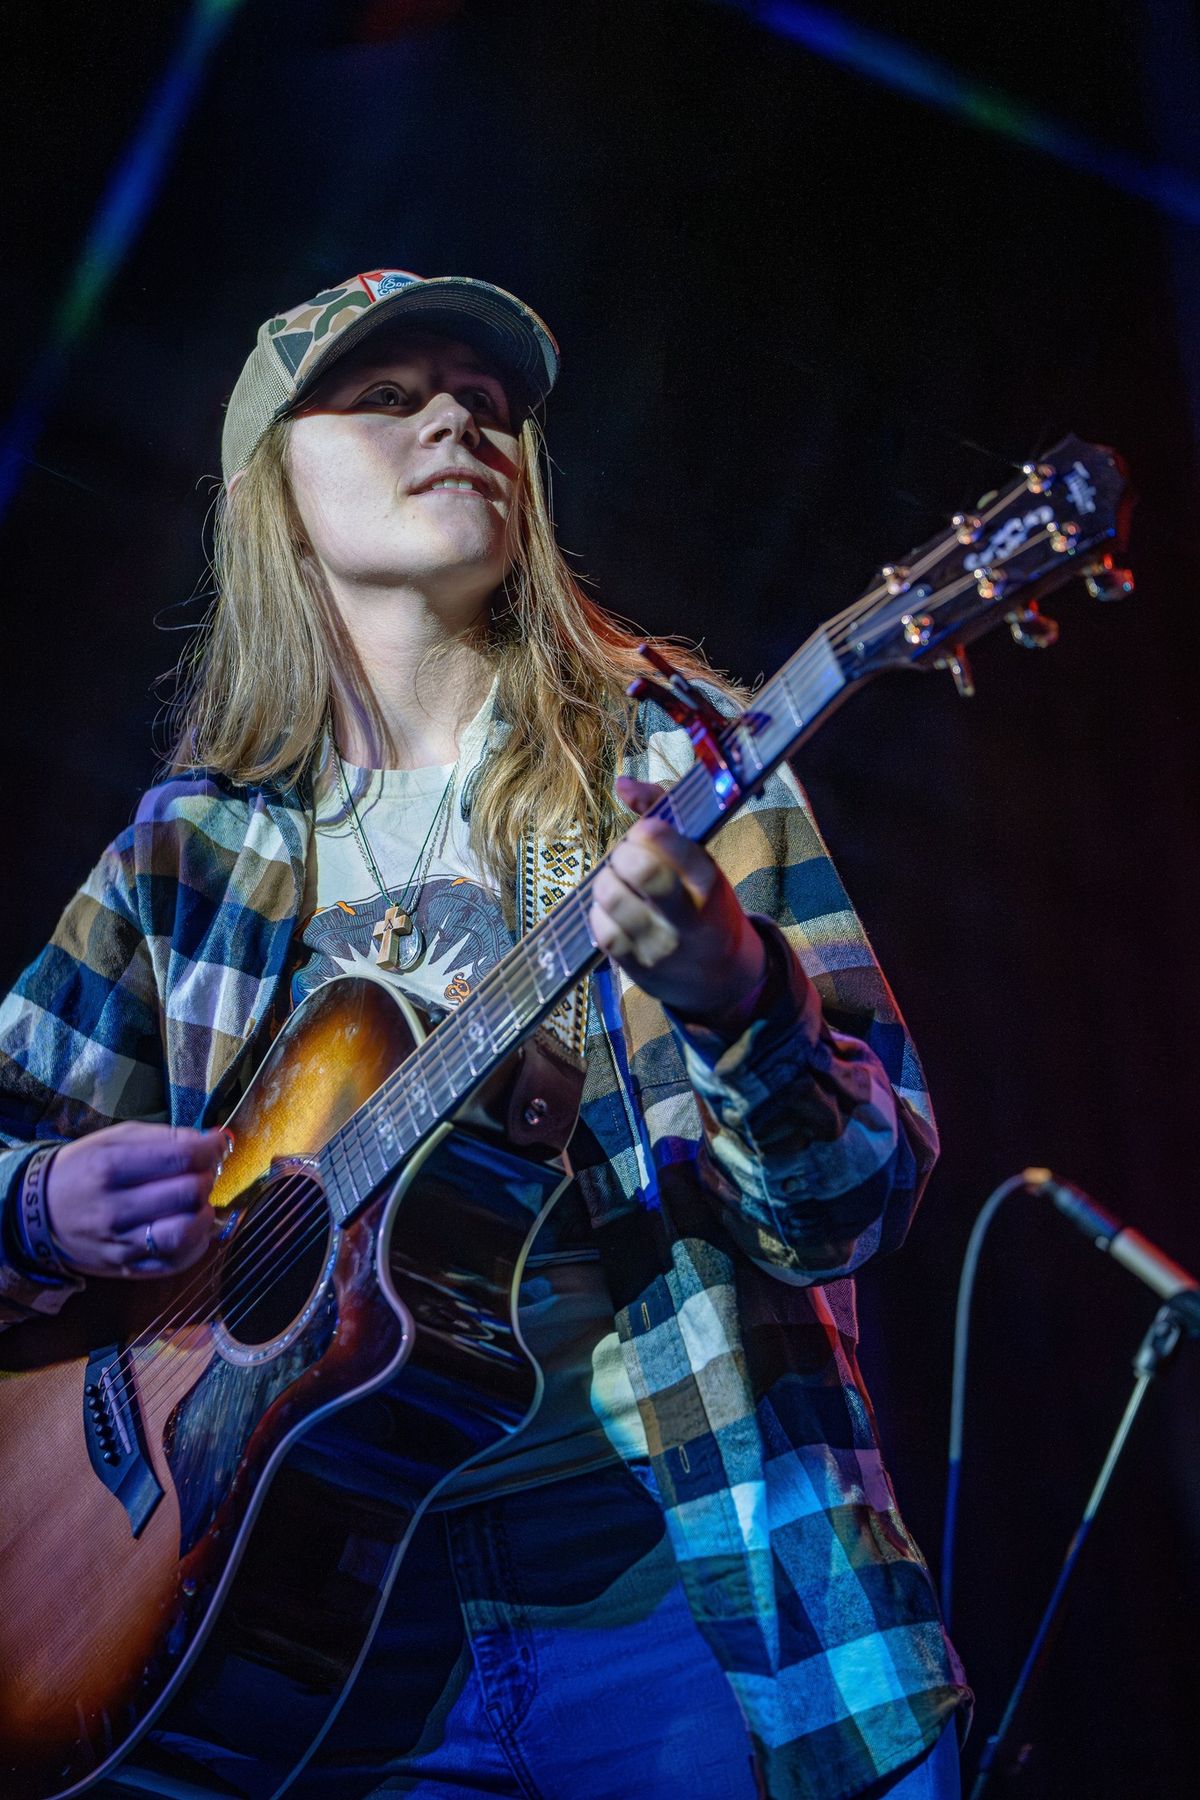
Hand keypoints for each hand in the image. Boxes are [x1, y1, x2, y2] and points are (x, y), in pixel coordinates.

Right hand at [45, 1120, 227, 1278]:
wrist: (38, 1212)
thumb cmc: (84, 1168)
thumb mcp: (115, 1139)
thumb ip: (164, 1137)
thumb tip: (211, 1139)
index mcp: (111, 1167)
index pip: (182, 1157)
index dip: (212, 1148)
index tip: (219, 1143)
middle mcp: (115, 1209)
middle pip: (189, 1193)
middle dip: (208, 1177)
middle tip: (203, 1172)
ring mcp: (121, 1244)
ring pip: (187, 1233)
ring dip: (204, 1213)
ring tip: (197, 1202)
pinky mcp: (127, 1269)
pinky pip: (177, 1262)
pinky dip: (196, 1243)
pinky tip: (191, 1226)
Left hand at [589, 776, 767, 1027]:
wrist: (720, 978)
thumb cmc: (703, 905)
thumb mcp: (700, 861)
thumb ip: (663, 813)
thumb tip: (622, 783)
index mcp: (710, 885)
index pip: (681, 852)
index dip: (652, 834)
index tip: (643, 830)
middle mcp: (688, 917)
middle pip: (643, 873)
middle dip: (623, 854)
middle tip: (626, 856)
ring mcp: (661, 945)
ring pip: (613, 900)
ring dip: (606, 881)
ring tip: (616, 880)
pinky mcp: (638, 968)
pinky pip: (603, 931)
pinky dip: (599, 912)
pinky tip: (612, 908)